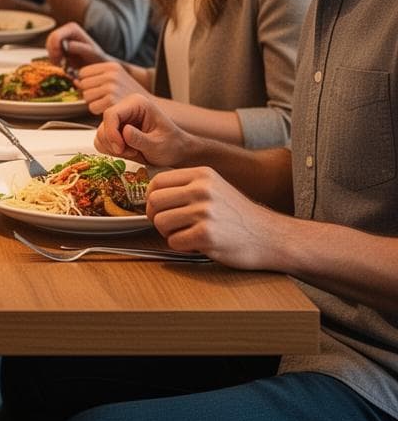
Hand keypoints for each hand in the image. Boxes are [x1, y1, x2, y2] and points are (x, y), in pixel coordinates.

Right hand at [47, 23, 107, 67]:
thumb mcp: (91, 54)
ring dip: (53, 58)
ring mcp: (62, 36)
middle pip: (50, 41)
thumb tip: (67, 45)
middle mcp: (66, 29)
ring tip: (63, 65)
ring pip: (48, 47)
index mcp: (72, 28)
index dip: (54, 49)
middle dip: (53, 54)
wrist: (98, 65)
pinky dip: (54, 59)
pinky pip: (50, 52)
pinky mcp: (60, 45)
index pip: (55, 37)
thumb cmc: (97, 59)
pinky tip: (62, 64)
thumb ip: (80, 48)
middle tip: (61, 65)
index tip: (61, 62)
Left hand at [77, 61, 148, 115]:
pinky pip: (91, 107)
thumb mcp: (115, 79)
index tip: (99, 88)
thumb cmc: (129, 95)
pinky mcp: (111, 101)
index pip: (83, 73)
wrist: (149, 108)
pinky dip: (98, 111)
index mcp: (111, 66)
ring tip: (108, 103)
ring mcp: (111, 87)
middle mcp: (111, 75)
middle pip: (83, 84)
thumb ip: (95, 78)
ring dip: (94, 102)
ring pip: (86, 96)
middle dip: (90, 93)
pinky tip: (109, 109)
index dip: (88, 83)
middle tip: (105, 98)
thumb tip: (74, 81)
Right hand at [95, 93, 192, 167]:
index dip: (111, 133)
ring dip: (113, 149)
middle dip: (114, 144)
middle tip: (132, 152)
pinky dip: (111, 151)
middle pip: (103, 125)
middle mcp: (125, 108)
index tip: (120, 149)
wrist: (176, 151)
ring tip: (133, 152)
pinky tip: (128, 152)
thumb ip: (140, 139)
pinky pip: (102, 141)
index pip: (111, 114)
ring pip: (100, 135)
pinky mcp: (115, 130)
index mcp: (137, 104)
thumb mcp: (158, 144)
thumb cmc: (172, 144)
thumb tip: (124, 132)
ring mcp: (119, 120)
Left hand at [146, 166, 282, 268]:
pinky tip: (195, 243)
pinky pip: (174, 241)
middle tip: (168, 225)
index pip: (157, 181)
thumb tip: (151, 193)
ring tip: (185, 234)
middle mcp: (202, 189)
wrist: (270, 236)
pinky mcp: (207, 235)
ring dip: (168, 233)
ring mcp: (205, 212)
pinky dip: (180, 246)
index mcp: (202, 175)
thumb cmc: (238, 215)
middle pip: (154, 201)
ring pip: (161, 222)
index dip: (151, 197)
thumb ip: (186, 186)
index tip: (158, 207)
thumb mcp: (214, 187)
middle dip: (156, 216)